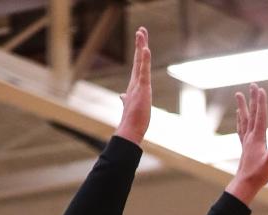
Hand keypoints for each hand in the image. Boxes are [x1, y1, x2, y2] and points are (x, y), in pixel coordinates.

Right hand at [116, 28, 151, 145]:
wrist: (129, 131)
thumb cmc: (132, 122)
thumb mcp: (131, 106)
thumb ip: (127, 99)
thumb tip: (122, 96)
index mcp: (134, 86)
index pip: (138, 66)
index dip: (139, 54)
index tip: (141, 43)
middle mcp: (135, 83)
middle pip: (138, 60)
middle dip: (140, 44)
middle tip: (141, 30)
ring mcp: (138, 85)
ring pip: (140, 62)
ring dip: (141, 46)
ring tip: (141, 32)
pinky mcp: (142, 89)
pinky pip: (144, 72)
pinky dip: (145, 60)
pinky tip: (145, 49)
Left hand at [228, 85, 267, 205]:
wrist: (245, 184)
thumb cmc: (259, 175)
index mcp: (257, 138)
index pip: (261, 116)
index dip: (261, 102)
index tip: (261, 89)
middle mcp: (250, 136)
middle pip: (252, 113)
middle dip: (253, 98)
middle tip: (253, 84)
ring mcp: (246, 141)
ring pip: (244, 119)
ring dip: (243, 105)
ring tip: (239, 94)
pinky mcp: (244, 146)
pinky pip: (241, 128)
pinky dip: (240, 119)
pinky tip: (239, 114)